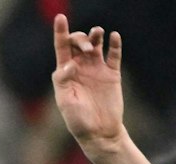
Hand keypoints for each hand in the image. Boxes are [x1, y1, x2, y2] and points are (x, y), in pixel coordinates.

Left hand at [50, 15, 125, 151]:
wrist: (100, 133)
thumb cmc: (78, 120)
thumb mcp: (65, 102)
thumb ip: (63, 81)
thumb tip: (69, 65)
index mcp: (66, 72)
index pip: (62, 47)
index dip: (60, 32)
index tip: (60, 17)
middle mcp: (81, 67)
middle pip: (78, 42)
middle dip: (80, 39)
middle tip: (87, 49)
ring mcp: (97, 69)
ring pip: (95, 44)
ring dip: (95, 35)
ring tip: (98, 33)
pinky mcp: (112, 74)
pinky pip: (114, 55)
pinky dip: (115, 44)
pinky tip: (114, 36)